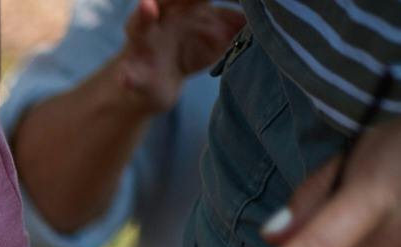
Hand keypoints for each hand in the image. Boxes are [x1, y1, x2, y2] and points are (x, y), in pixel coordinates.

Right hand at [112, 0, 243, 112]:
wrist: (156, 85)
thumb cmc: (189, 49)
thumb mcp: (219, 30)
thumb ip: (238, 19)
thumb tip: (273, 11)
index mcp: (182, 4)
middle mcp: (159, 18)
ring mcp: (143, 45)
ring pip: (139, 27)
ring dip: (142, 16)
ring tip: (146, 6)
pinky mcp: (135, 74)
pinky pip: (130, 75)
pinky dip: (128, 77)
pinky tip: (127, 78)